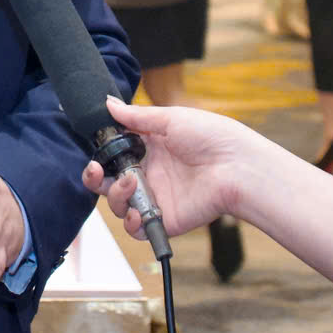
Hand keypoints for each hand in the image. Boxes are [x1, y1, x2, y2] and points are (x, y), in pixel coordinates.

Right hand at [81, 100, 244, 241]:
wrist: (238, 167)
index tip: (95, 149)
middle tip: (94, 170)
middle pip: (108, 182)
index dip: (100, 155)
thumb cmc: (213, 137)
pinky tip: (136, 213)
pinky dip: (131, 224)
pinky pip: (137, 229)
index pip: (113, 155)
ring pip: (118, 205)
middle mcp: (149, 174)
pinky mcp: (165, 219)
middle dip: (94, 178)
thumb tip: (109, 104)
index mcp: (149, 149)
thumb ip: (136, 116)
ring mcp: (156, 198)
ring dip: (115, 196)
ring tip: (130, 185)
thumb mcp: (171, 118)